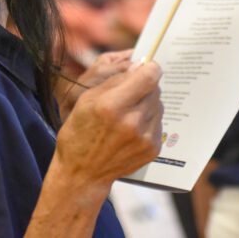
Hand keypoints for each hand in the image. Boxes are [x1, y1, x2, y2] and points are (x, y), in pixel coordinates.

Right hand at [53, 61, 162, 189]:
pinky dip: (148, 122)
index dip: (149, 68)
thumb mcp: (86, 99)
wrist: (83, 173)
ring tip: (127, 115)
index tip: (145, 68)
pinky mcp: (153, 149)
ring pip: (158, 105)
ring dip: (147, 105)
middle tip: (129, 96)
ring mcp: (144, 137)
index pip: (149, 75)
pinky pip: (158, 123)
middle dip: (144, 87)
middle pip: (155, 89)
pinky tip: (131, 130)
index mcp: (112, 105)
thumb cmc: (80, 132)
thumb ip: (115, 81)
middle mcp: (132, 121)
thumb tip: (139, 66)